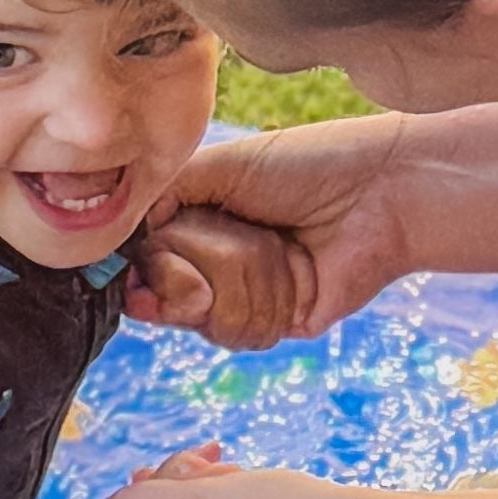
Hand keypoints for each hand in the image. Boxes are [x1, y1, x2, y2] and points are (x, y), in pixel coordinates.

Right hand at [128, 115, 415, 335]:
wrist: (382, 194)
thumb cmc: (308, 166)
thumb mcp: (220, 165)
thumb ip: (159, 195)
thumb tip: (115, 240)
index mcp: (198, 222)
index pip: (142, 261)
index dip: (140, 267)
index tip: (139, 267)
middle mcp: (216, 264)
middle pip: (164, 294)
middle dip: (190, 264)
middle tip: (232, 234)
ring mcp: (247, 298)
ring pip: (201, 318)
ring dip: (237, 276)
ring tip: (276, 246)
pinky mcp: (279, 326)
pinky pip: (240, 333)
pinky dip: (263, 301)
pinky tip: (294, 274)